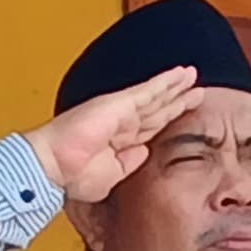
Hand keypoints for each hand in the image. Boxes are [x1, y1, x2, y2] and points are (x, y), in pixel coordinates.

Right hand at [30, 65, 200, 203]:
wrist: (53, 168)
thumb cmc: (72, 176)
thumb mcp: (111, 176)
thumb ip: (129, 163)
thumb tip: (144, 151)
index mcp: (119, 141)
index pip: (151, 127)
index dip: (169, 119)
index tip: (184, 113)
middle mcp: (121, 123)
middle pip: (157, 109)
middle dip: (177, 99)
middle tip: (196, 89)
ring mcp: (120, 111)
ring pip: (156, 96)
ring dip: (175, 85)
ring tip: (192, 74)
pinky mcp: (119, 104)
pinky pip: (149, 90)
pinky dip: (166, 81)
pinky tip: (180, 74)